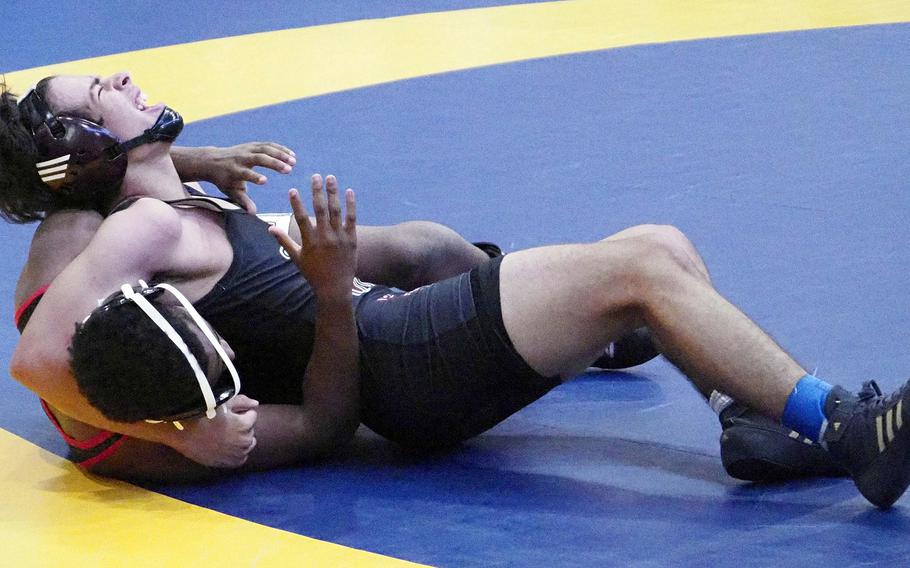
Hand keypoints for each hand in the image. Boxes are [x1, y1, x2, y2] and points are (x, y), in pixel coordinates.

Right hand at [169, 395, 258, 467]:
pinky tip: (226, 446)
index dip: (240, 413)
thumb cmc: (204, 414)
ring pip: (248, 444)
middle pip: (250, 430)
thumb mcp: (224, 402)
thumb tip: (255, 404)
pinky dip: (237, 452)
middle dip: (242, 426)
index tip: (228, 414)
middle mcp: (244, 441)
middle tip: (225, 424)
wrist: (184, 433)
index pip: (252, 415)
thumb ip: (243, 401)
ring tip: (224, 435)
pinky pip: (242, 458)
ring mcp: (237, 454)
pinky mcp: (230, 463)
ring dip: (241, 438)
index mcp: (244, 425)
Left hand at [199, 143, 296, 213]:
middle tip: (289, 170)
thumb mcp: (231, 191)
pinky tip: (291, 155)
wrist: (212, 161)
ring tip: (293, 162)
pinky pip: (268, 145)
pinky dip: (280, 149)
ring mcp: (247, 149)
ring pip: (265, 149)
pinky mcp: (252, 145)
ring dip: (280, 154)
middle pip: (259, 158)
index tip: (265, 181)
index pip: (245, 173)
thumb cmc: (224, 180)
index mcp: (235, 171)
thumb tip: (253, 213)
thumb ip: (244, 201)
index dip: (254, 177)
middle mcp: (241, 158)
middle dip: (274, 163)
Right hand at [269, 174, 356, 300]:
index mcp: (310, 241)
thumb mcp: (296, 257)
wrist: (335, 287)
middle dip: (317, 191)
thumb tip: (270, 228)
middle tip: (315, 176)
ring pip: (336, 211)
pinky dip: (350, 205)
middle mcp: (324, 237)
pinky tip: (349, 192)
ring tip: (331, 178)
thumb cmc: (313, 273)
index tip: (292, 190)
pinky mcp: (351, 239)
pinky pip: (351, 219)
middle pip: (320, 209)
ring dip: (333, 193)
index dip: (296, 203)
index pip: (301, 218)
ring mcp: (339, 237)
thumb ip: (284, 240)